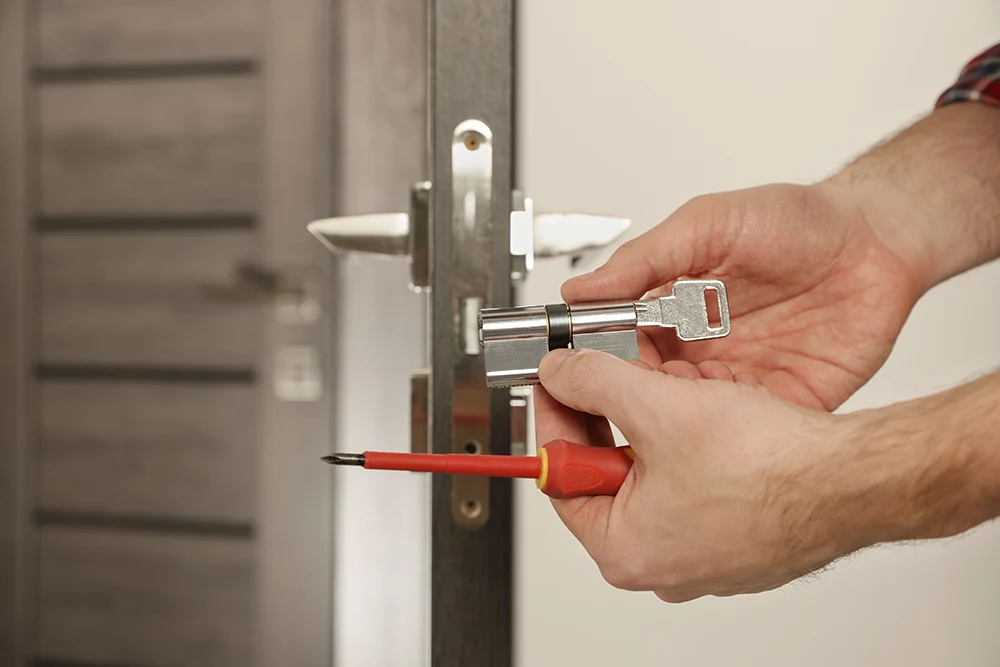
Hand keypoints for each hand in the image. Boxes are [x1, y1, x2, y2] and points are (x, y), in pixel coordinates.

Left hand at [534, 348, 878, 601]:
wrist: (853, 479)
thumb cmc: (770, 467)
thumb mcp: (658, 406)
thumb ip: (594, 383)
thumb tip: (561, 373)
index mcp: (626, 549)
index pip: (561, 478)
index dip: (555, 418)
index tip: (556, 384)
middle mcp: (662, 563)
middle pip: (607, 475)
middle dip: (610, 416)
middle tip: (607, 375)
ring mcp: (703, 553)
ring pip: (656, 473)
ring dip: (654, 424)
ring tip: (669, 389)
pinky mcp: (737, 536)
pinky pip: (695, 483)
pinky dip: (692, 444)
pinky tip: (707, 414)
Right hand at [563, 182, 922, 409]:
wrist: (878, 238)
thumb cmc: (797, 220)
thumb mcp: (707, 225)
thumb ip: (644, 260)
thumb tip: (581, 290)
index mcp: (674, 312)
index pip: (619, 348)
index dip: (600, 361)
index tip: (584, 369)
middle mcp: (703, 352)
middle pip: (649, 392)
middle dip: (632, 400)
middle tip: (623, 400)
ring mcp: (743, 380)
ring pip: (693, 419)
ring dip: (677, 420)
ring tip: (671, 410)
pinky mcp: (786, 401)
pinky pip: (750, 431)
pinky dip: (730, 433)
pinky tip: (721, 420)